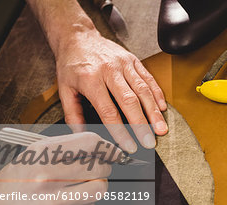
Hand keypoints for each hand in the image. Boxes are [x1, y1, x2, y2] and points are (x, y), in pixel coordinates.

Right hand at [0, 132, 114, 204]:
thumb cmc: (19, 177)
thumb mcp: (37, 151)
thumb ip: (70, 146)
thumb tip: (103, 148)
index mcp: (43, 153)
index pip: (90, 143)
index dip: (108, 147)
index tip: (114, 152)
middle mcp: (47, 176)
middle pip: (100, 168)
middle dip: (103, 167)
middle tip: (96, 169)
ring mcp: (53, 201)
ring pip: (100, 189)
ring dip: (96, 185)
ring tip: (82, 185)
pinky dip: (85, 203)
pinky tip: (69, 200)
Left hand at [55, 30, 167, 152]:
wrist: (77, 36)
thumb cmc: (71, 64)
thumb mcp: (64, 89)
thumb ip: (73, 114)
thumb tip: (82, 135)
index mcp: (90, 80)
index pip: (108, 111)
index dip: (120, 131)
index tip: (129, 146)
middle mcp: (109, 71)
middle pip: (130, 101)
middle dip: (142, 125)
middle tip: (150, 142)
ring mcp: (124, 64)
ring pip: (143, 90)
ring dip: (154, 112)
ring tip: (161, 129)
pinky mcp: (133, 60)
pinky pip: (148, 78)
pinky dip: (157, 94)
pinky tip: (162, 109)